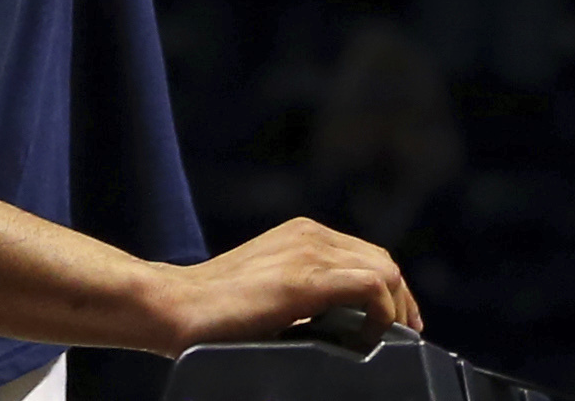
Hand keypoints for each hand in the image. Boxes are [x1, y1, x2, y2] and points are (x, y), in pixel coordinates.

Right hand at [137, 215, 418, 351]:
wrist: (171, 306)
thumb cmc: (211, 312)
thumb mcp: (267, 292)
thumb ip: (301, 297)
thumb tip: (334, 328)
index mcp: (302, 235)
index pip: (365, 255)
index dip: (389, 290)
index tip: (393, 323)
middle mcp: (310, 235)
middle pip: (381, 260)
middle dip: (401, 300)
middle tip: (403, 335)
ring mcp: (309, 252)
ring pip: (384, 269)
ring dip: (396, 308)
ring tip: (390, 340)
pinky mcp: (305, 279)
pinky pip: (372, 286)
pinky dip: (382, 313)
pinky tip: (368, 338)